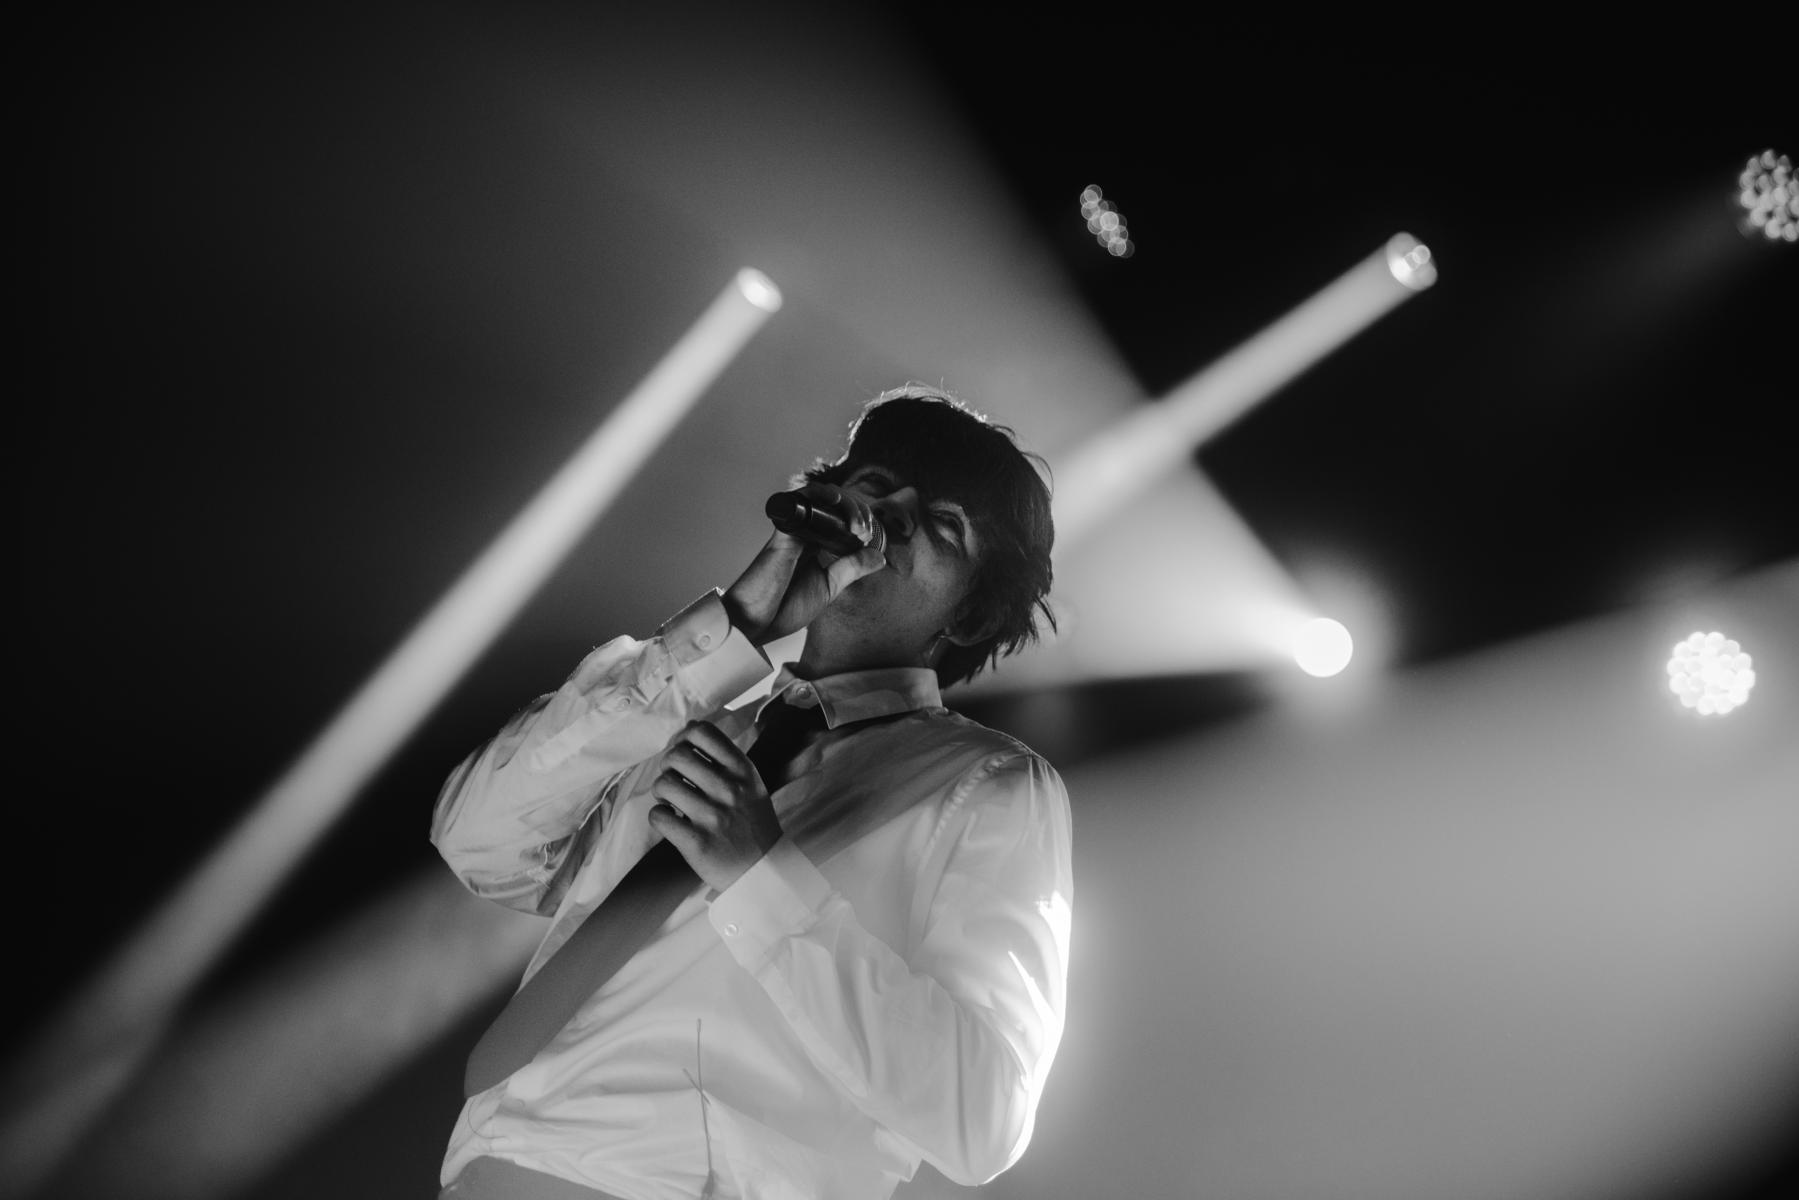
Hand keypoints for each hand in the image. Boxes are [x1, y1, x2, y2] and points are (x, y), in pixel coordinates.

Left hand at [647, 720, 783, 891]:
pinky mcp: (696, 842)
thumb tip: (689, 727)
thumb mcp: (751, 783)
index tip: (682, 750)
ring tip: (672, 801)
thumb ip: (725, 758)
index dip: (683, 737)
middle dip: (667, 765)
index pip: (702, 732)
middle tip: (674, 778)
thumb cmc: (752, 822)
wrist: (763, 869)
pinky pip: (658, 815)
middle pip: (676, 755)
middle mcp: (728, 790)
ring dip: (662, 792)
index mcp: (743, 771)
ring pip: (663, 784)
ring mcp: (712, 816)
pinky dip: (659, 815)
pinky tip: (671, 819)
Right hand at [722, 483, 886, 645]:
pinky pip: (799, 501)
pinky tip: (835, 502)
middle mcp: (805, 533)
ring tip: (856, 524)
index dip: (860, 519)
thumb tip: (879, 555)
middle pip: (835, 503)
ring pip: (821, 496)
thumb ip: (851, 569)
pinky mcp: (783, 531)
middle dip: (858, 510)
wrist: (755, 623)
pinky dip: (819, 494)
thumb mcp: (828, 587)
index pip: (842, 518)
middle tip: (864, 531)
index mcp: (816, 545)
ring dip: (845, 503)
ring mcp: (794, 529)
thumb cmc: (784, 608)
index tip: (868, 538)